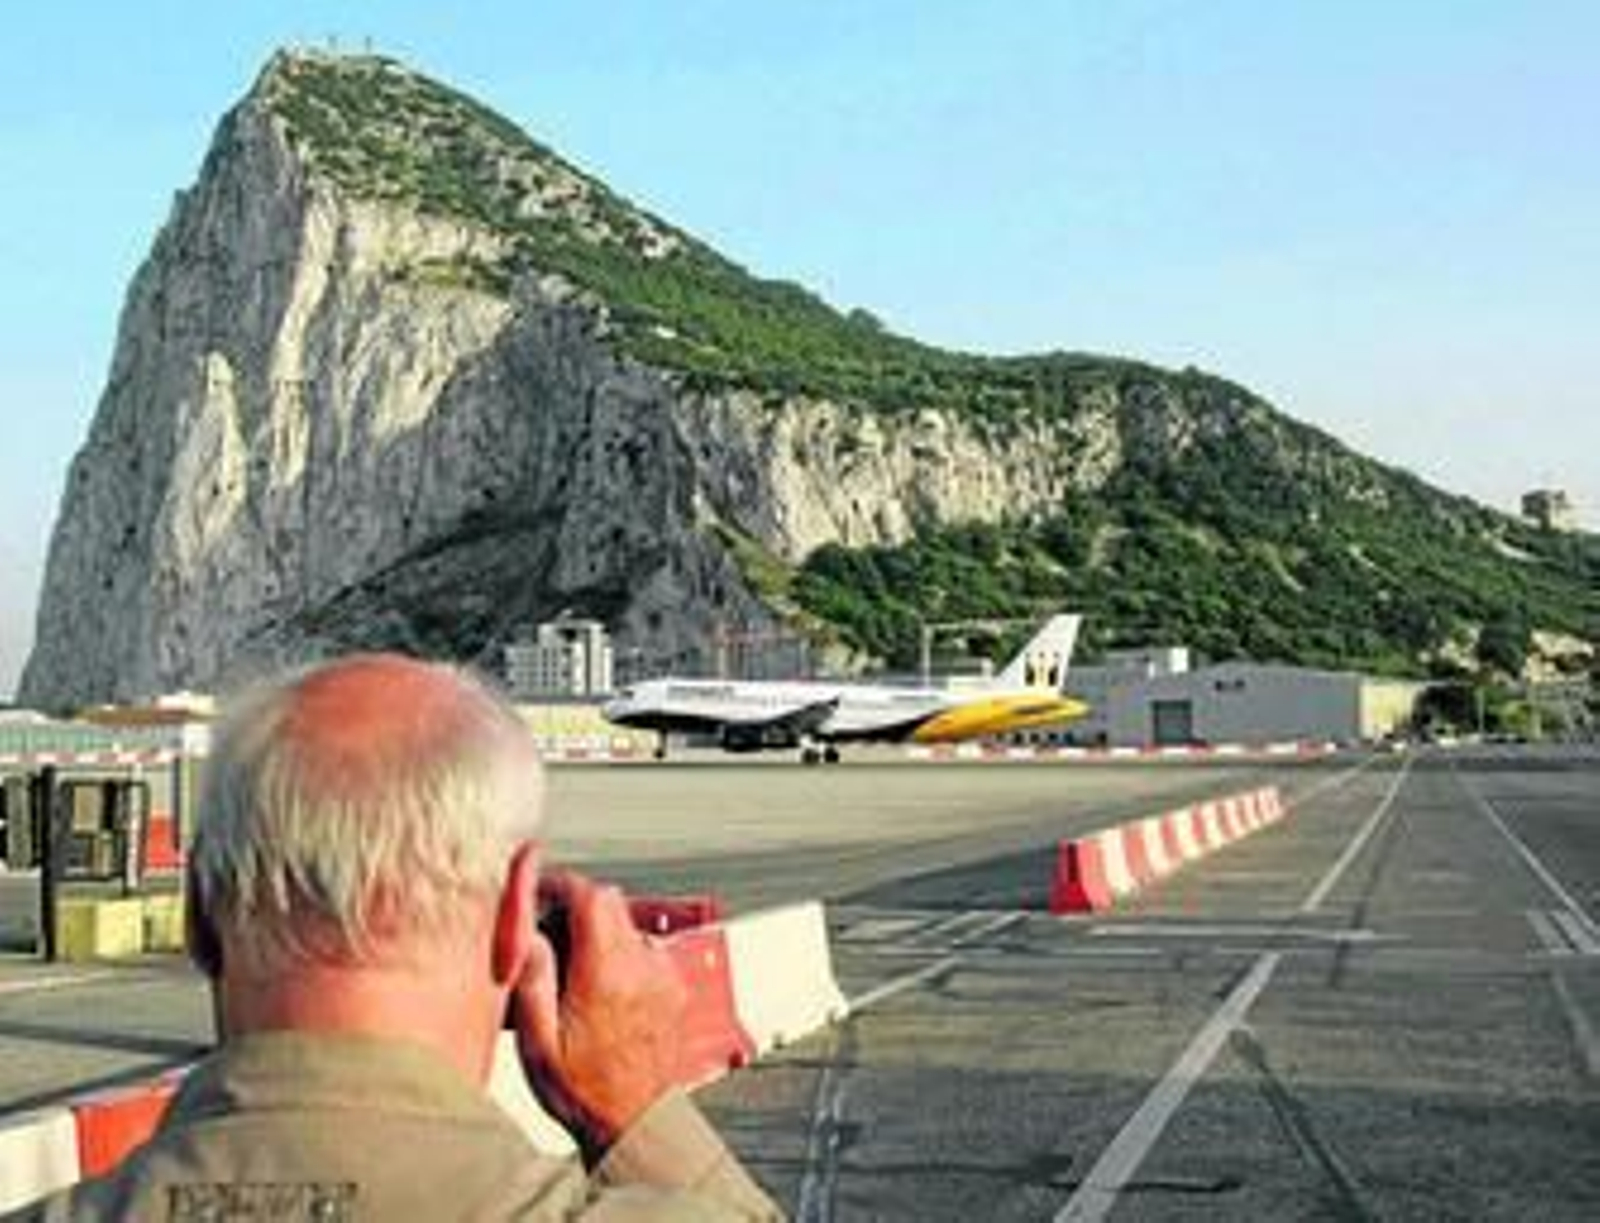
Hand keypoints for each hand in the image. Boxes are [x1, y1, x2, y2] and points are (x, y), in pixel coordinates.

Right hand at [512, 871, 685, 1155]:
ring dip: (600, 933)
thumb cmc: (583, 1091)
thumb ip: (533, 979)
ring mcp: (662, 975)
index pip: (590, 896)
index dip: (561, 886)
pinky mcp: (673, 988)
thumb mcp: (538, 1042)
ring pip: (628, 925)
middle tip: (550, 934)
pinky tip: (602, 988)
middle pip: (611, 902)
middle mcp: (641, 965)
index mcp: (605, 972)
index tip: (541, 892)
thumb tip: (529, 935)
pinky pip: (645, 950)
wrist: (632, 1123)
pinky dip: (622, 954)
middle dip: (577, 907)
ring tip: (574, 970)